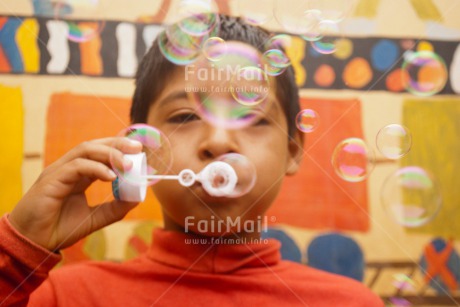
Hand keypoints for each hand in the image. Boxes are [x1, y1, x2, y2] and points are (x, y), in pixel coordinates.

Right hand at [8, 137, 141, 250]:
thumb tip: (137, 198)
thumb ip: (114, 209)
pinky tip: (111, 177)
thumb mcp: (94, 219)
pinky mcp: (51, 180)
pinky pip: (76, 166)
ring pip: (85, 150)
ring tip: (127, 164)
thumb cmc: (58, 229)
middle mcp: (68, 168)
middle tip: (137, 148)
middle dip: (117, 143)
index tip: (138, 151)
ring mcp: (58, 171)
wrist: (32, 243)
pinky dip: (96, 168)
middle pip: (94, 146)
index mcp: (77, 174)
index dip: (118, 149)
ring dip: (109, 153)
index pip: (99, 153)